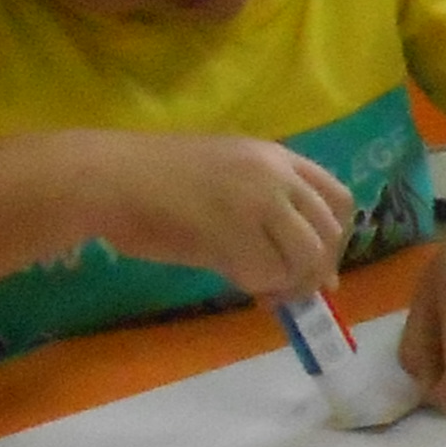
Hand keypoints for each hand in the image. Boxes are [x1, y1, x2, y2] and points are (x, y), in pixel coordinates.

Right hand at [66, 133, 353, 302]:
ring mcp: (256, 200)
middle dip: (317, 270)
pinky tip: (238, 282)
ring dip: (290, 282)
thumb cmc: (152, 178)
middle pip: (328, 233)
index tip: (319, 262)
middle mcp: (274, 173)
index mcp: (274, 155)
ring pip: (305, 256)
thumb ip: (264, 207)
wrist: (107, 178)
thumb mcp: (223, 176)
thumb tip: (297, 263)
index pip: (338, 199)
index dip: (335, 238)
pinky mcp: (233, 231)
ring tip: (265, 290)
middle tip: (293, 291)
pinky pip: (267, 272)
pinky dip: (259, 286)